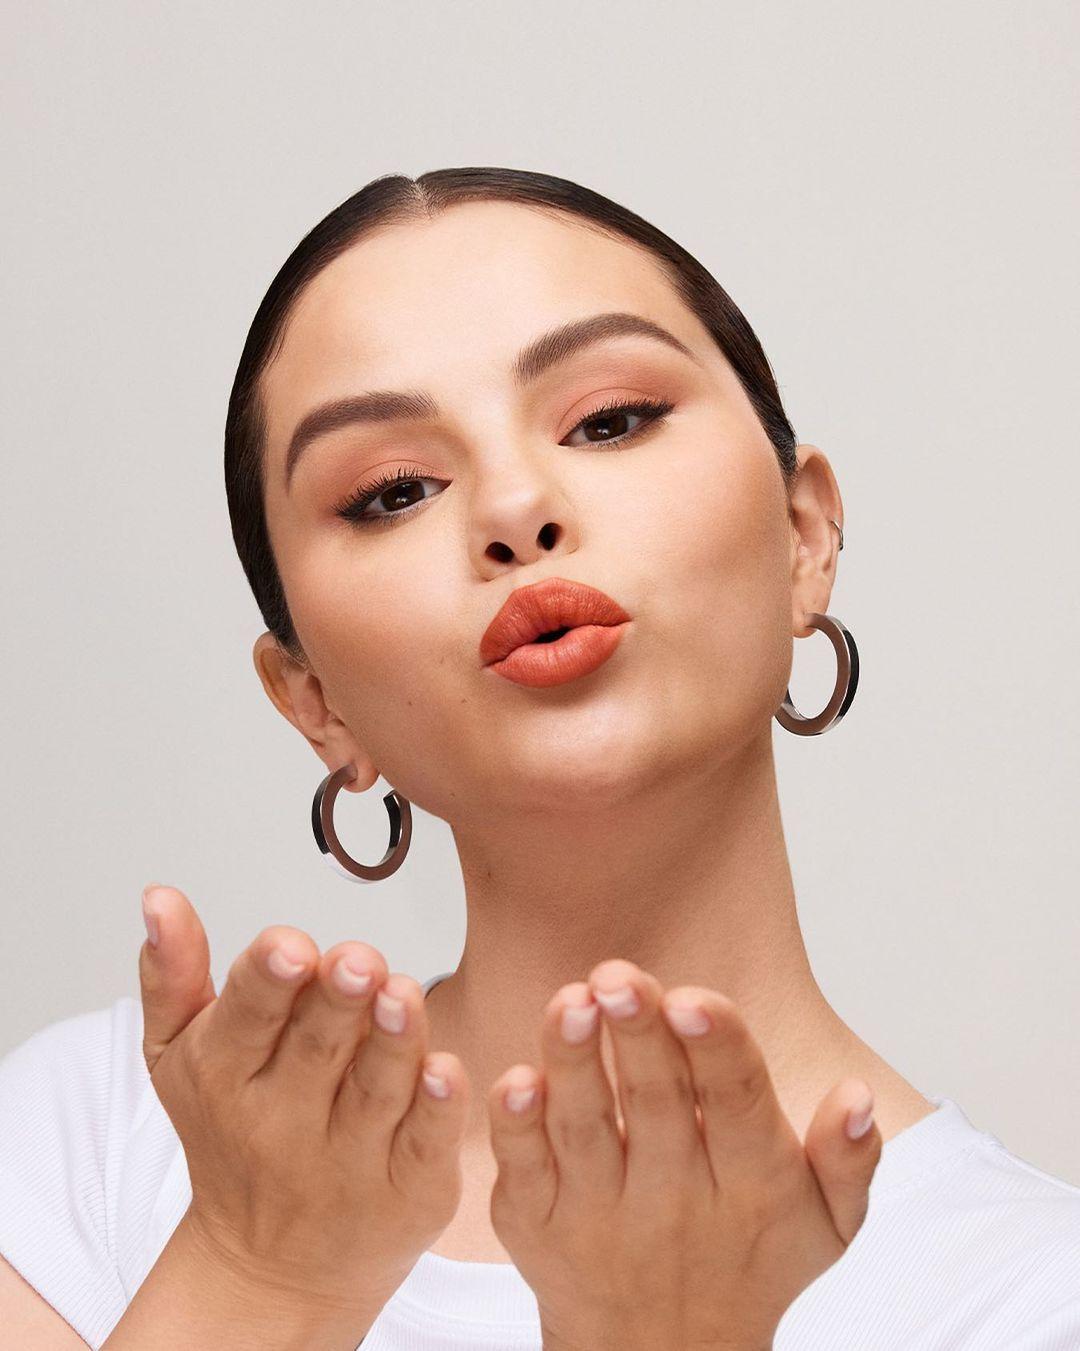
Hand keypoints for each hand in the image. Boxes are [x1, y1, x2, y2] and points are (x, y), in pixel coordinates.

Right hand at [138, 884, 470, 1328]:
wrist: (271, 1268)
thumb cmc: (231, 1134)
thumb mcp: (180, 1056)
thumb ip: (173, 974)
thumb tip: (158, 896)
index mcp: (228, 1075)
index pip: (247, 1018)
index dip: (269, 980)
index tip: (291, 945)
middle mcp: (285, 1121)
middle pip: (317, 1049)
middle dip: (337, 1001)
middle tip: (359, 959)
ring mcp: (348, 1160)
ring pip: (374, 1092)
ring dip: (391, 1041)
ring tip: (401, 992)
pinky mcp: (407, 1191)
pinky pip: (422, 1146)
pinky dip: (436, 1111)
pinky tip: (445, 1071)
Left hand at [486, 959, 881, 1350]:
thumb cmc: (747, 1262)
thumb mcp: (825, 1225)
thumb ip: (847, 1159)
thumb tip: (856, 1095)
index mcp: (750, 1184)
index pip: (735, 1102)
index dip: (716, 1047)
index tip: (691, 999)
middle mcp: (673, 1200)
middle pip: (655, 1102)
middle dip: (637, 1034)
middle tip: (616, 974)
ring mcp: (600, 1215)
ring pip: (583, 1128)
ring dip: (574, 1062)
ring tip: (570, 1001)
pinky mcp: (539, 1228)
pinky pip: (524, 1171)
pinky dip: (516, 1127)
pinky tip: (517, 1078)